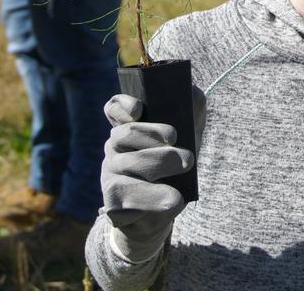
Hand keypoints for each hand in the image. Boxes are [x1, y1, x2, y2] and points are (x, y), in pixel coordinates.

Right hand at [101, 87, 205, 262]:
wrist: (163, 213)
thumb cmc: (176, 167)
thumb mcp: (189, 136)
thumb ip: (191, 109)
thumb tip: (193, 90)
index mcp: (128, 128)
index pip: (114, 107)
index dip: (123, 105)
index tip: (140, 109)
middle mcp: (113, 148)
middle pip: (126, 133)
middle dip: (154, 133)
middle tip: (180, 137)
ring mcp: (110, 175)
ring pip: (129, 164)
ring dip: (161, 162)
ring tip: (187, 163)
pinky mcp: (112, 203)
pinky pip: (131, 197)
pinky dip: (156, 197)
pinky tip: (175, 199)